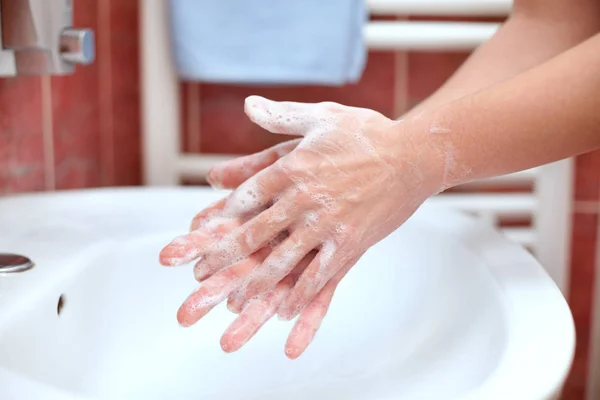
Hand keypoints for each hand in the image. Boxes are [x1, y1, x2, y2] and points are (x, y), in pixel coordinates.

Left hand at [161, 95, 442, 352]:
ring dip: (256, 284)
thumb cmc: (367, 134)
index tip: (203, 232)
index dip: (221, 218)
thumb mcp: (320, 116)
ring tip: (236, 302)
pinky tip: (285, 310)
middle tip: (202, 275)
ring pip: (282, 261)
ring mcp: (327, 223)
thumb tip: (248, 105)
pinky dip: (300, 294)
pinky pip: (320, 275)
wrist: (414, 154)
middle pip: (254, 233)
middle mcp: (304, 197)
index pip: (245, 197)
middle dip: (224, 257)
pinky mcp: (351, 242)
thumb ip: (280, 115)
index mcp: (292, 166)